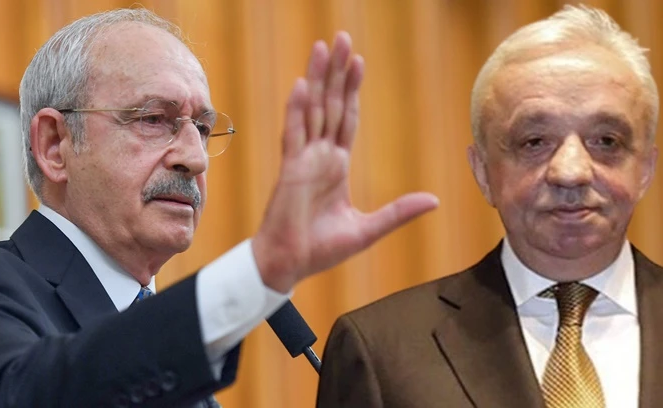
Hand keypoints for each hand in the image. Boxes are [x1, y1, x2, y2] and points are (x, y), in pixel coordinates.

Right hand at [252, 32, 438, 292]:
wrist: (290, 264)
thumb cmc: (321, 249)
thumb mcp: (369, 229)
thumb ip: (398, 211)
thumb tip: (434, 200)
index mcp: (336, 166)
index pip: (346, 118)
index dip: (352, 90)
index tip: (358, 62)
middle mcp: (319, 156)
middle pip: (330, 105)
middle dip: (336, 72)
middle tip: (340, 39)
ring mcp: (303, 160)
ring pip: (312, 110)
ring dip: (318, 78)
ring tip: (322, 47)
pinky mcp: (289, 170)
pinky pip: (294, 134)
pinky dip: (298, 109)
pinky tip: (303, 84)